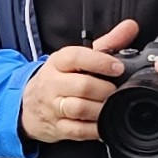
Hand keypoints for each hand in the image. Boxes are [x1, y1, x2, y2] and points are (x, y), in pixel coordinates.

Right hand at [18, 20, 139, 145]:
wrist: (27, 106)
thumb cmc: (59, 79)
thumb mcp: (77, 59)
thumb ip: (107, 43)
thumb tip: (130, 27)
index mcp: (58, 62)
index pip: (76, 57)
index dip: (100, 62)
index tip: (118, 67)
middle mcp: (52, 84)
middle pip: (82, 86)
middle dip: (105, 89)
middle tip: (116, 90)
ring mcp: (53, 107)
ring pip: (79, 108)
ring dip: (101, 109)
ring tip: (110, 105)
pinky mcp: (56, 127)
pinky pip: (78, 130)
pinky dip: (95, 129)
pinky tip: (104, 123)